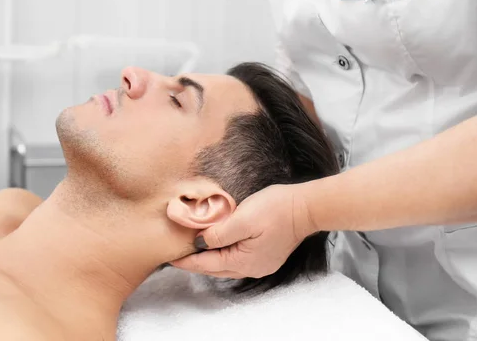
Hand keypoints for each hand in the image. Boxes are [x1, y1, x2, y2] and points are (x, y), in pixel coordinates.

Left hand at [171, 184, 315, 278]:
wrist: (305, 207)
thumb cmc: (276, 209)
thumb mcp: (243, 218)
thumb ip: (219, 233)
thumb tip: (199, 242)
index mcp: (244, 261)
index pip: (207, 263)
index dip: (187, 260)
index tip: (170, 257)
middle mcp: (251, 268)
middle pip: (215, 268)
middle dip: (195, 262)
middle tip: (176, 256)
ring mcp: (260, 264)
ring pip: (225, 265)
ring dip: (208, 258)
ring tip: (192, 251)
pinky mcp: (265, 256)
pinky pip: (236, 259)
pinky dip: (222, 254)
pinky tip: (216, 246)